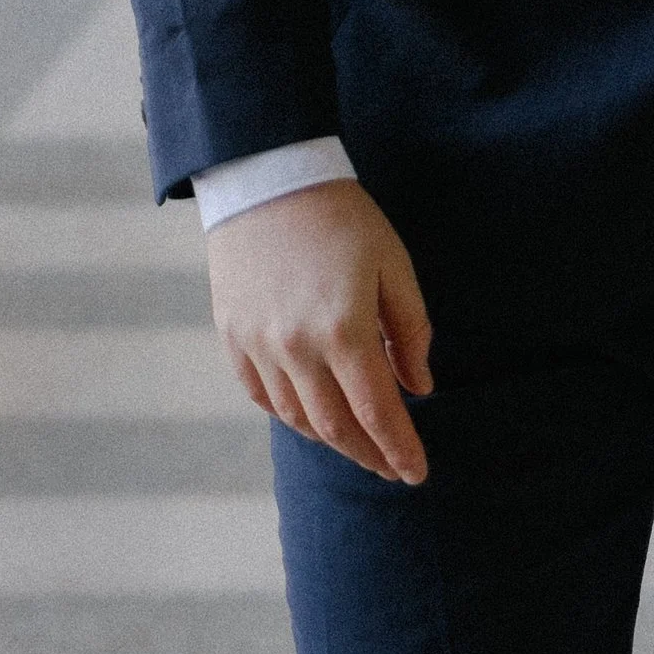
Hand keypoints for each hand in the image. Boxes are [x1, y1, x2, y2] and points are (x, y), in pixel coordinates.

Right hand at [206, 179, 434, 484]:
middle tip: (391, 468)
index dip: (399, 449)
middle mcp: (297, 350)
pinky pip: (264, 398)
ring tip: (358, 442)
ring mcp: (259, 348)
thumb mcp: (393, 263)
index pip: (378, 412)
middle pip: (336, 428)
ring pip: (298, 419)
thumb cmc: (343, 218)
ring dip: (332, 440)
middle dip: (369, 455)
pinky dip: (292, 415)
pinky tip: (313, 415)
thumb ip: (411, 329)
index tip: (417, 473)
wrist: (267, 180)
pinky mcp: (234, 339)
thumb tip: (419, 387)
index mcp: (344, 331)